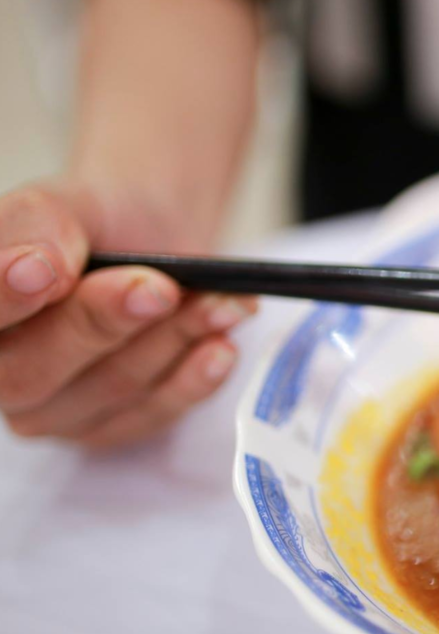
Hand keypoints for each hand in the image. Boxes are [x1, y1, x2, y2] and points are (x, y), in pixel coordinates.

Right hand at [0, 182, 255, 446]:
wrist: (148, 234)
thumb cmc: (89, 223)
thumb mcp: (56, 205)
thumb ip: (32, 230)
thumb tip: (31, 270)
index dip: (6, 301)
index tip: (47, 274)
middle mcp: (1, 374)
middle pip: (35, 373)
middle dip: (107, 322)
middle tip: (160, 288)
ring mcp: (53, 411)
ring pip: (111, 389)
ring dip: (171, 339)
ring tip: (217, 302)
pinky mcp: (112, 427)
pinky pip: (153, 413)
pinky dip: (195, 376)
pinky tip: (221, 348)